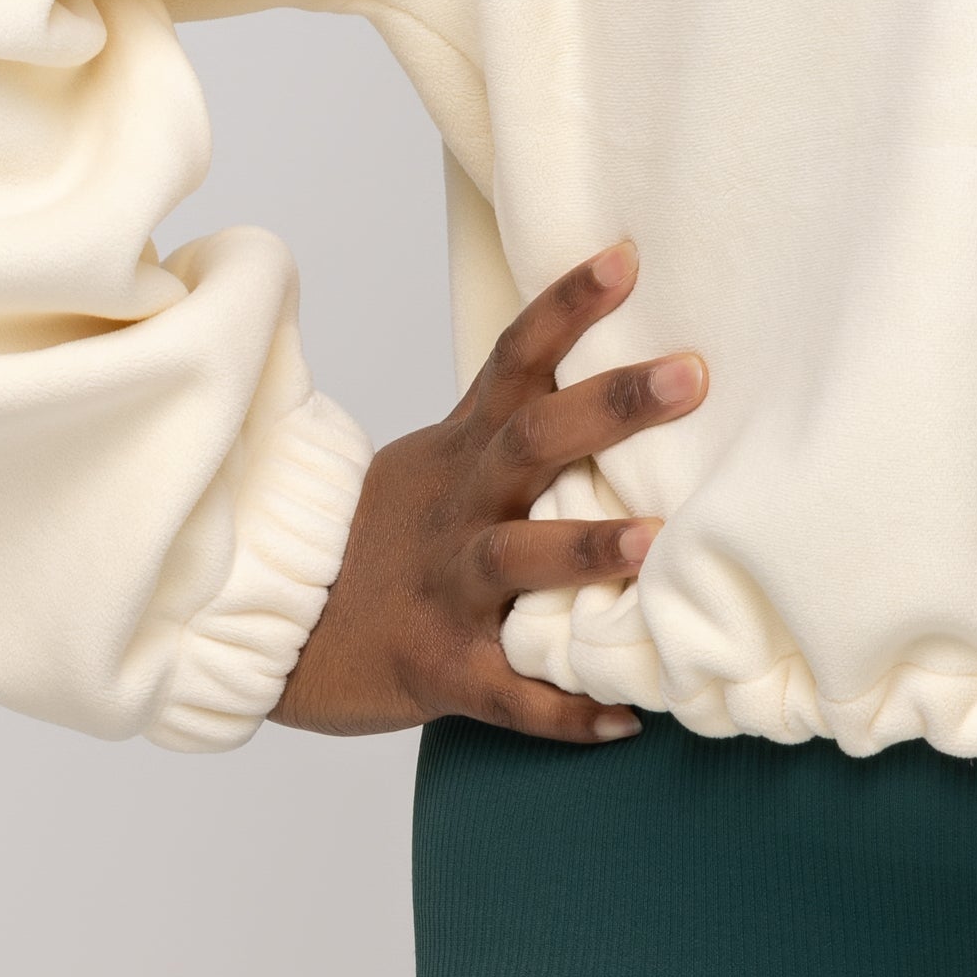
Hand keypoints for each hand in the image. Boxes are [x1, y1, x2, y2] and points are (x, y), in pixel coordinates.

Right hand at [272, 239, 692, 739]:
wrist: (286, 623)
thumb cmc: (391, 535)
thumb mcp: (443, 460)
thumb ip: (521, 423)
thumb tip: (630, 374)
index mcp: (465, 450)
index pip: (516, 359)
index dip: (568, 305)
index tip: (627, 257)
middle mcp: (461, 508)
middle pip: (532, 443)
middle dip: (611, 408)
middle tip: (690, 374)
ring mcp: (449, 589)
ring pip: (516, 562)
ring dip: (586, 552)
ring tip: (654, 544)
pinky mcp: (441, 668)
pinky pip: (507, 693)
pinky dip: (562, 709)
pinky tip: (623, 719)